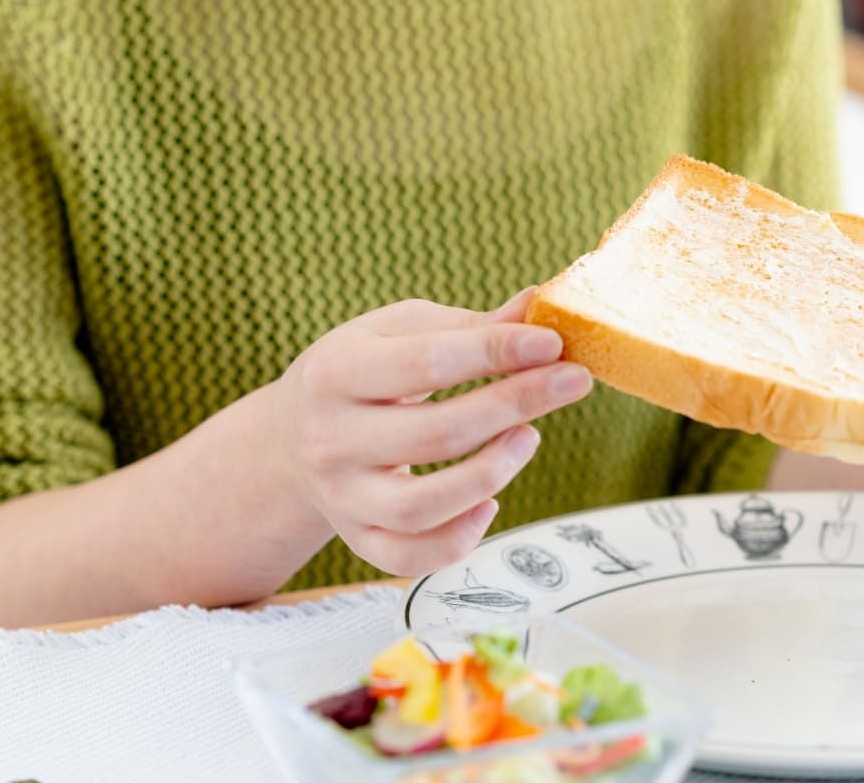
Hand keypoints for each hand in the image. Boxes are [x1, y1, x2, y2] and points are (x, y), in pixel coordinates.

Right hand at [270, 287, 591, 575]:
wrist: (291, 436)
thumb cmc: (363, 370)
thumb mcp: (399, 331)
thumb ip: (469, 326)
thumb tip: (538, 305)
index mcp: (335, 372)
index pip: (427, 362)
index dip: (496, 352)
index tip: (552, 342)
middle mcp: (330, 439)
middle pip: (435, 434)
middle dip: (517, 404)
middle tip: (573, 381)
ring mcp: (341, 498)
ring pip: (421, 507)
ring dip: (492, 473)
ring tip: (529, 437)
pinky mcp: (357, 539)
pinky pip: (411, 557)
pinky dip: (459, 539)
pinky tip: (491, 502)